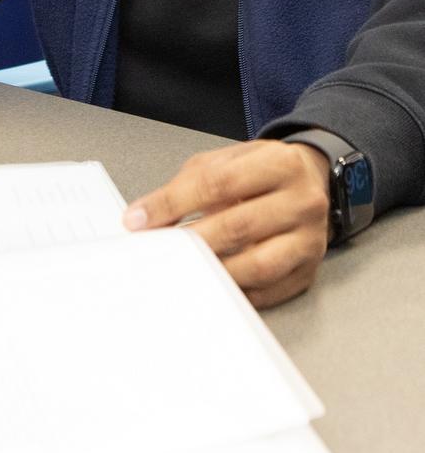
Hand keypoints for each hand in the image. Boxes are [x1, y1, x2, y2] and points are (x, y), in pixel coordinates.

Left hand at [122, 139, 330, 308]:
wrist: (311, 182)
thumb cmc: (263, 172)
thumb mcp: (227, 161)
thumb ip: (188, 184)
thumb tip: (147, 217)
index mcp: (280, 163)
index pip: (218, 183)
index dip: (174, 202)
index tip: (140, 219)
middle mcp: (303, 201)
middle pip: (238, 226)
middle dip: (191, 241)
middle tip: (159, 250)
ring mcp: (311, 239)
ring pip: (258, 265)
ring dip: (214, 270)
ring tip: (183, 269)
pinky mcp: (309, 271)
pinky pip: (269, 291)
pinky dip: (236, 292)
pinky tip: (212, 285)